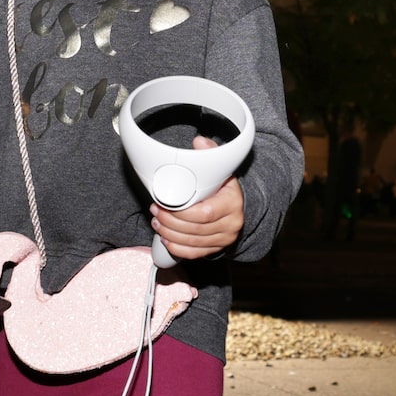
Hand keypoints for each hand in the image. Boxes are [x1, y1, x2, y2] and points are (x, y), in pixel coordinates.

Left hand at [151, 136, 244, 259]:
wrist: (239, 204)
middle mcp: (231, 223)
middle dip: (170, 222)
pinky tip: (166, 239)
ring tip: (157, 223)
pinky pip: (196, 253)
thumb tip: (199, 141)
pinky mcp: (218, 248)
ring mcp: (225, 238)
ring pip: (193, 243)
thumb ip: (210, 153)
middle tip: (155, 212)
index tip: (163, 204)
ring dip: (170, 234)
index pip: (204, 213)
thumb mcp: (221, 168)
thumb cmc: (225, 187)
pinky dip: (178, 248)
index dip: (180, 213)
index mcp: (232, 202)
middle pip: (195, 229)